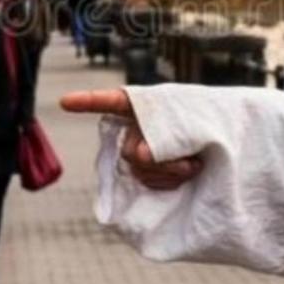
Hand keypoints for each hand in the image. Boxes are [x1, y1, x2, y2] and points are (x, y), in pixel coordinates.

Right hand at [60, 89, 202, 189]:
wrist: (218, 143)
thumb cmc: (204, 123)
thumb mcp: (189, 122)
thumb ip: (162, 135)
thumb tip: (140, 156)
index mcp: (140, 107)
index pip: (109, 101)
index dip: (87, 102)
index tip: (65, 102)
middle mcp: (133, 129)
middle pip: (132, 150)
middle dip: (163, 159)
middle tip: (190, 159)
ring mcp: (138, 153)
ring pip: (140, 170)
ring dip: (171, 171)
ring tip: (194, 164)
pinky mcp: (147, 174)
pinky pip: (148, 182)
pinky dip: (169, 181)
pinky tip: (186, 174)